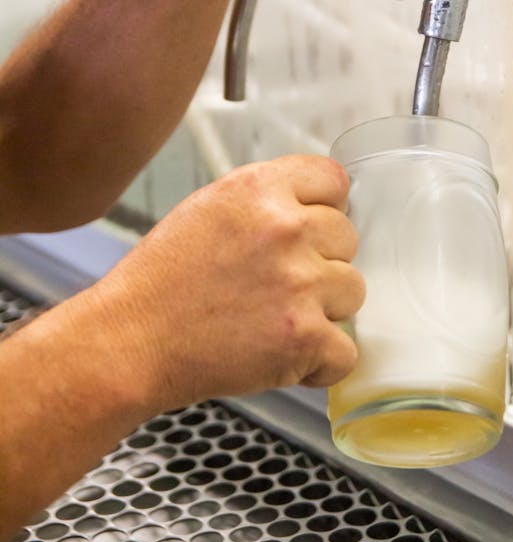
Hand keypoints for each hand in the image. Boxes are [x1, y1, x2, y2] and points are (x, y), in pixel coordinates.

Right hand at [91, 154, 363, 410]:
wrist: (129, 341)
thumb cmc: (162, 280)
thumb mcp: (209, 208)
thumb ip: (267, 201)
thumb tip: (317, 208)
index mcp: (260, 188)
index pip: (333, 179)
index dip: (325, 208)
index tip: (310, 231)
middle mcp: (286, 227)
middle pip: (348, 238)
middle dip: (321, 262)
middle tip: (276, 285)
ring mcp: (299, 282)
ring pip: (353, 291)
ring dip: (323, 310)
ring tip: (274, 320)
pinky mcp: (303, 335)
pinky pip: (346, 349)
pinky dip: (320, 362)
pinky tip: (284, 356)